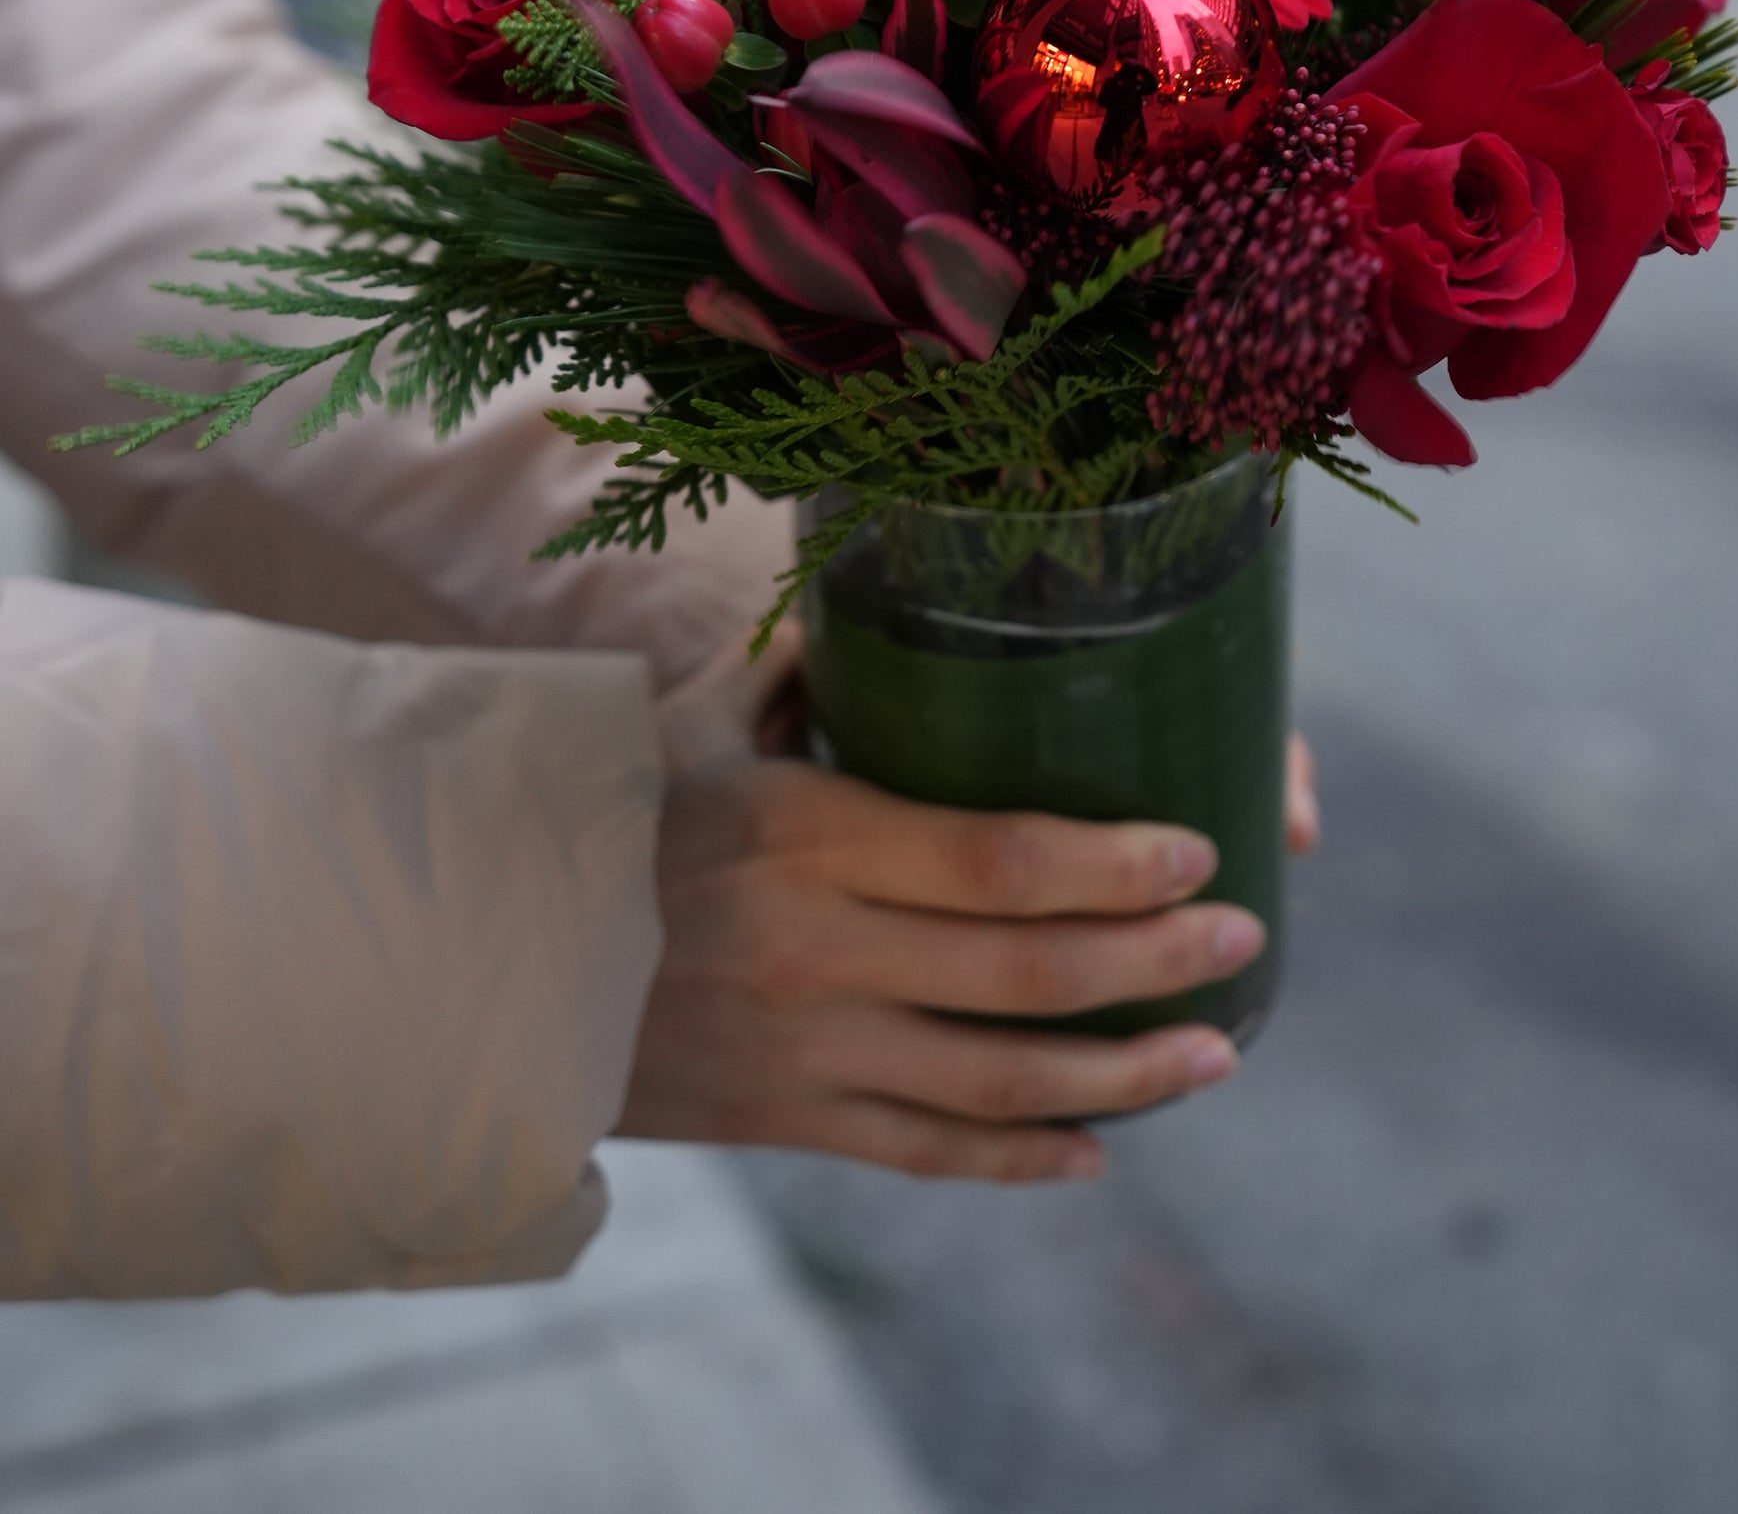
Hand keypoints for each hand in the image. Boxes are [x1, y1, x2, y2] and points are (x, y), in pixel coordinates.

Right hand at [619, 628, 1305, 1182]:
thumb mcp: (706, 731)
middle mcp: (814, 950)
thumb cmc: (611, 817)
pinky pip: (924, 1154)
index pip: (993, 859)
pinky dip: (1018, 1157)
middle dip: (1151, 963)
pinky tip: (1096, 1152)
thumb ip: (809, 676)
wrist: (481, 962)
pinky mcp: (784, 1121)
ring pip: (995, 1080)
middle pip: (1021, 973)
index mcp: (803, 834)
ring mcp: (801, 1051)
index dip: (1111, 866)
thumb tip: (901, 593)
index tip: (1199, 852)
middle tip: (1241, 942)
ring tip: (1211, 1056)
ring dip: (1120, 1075)